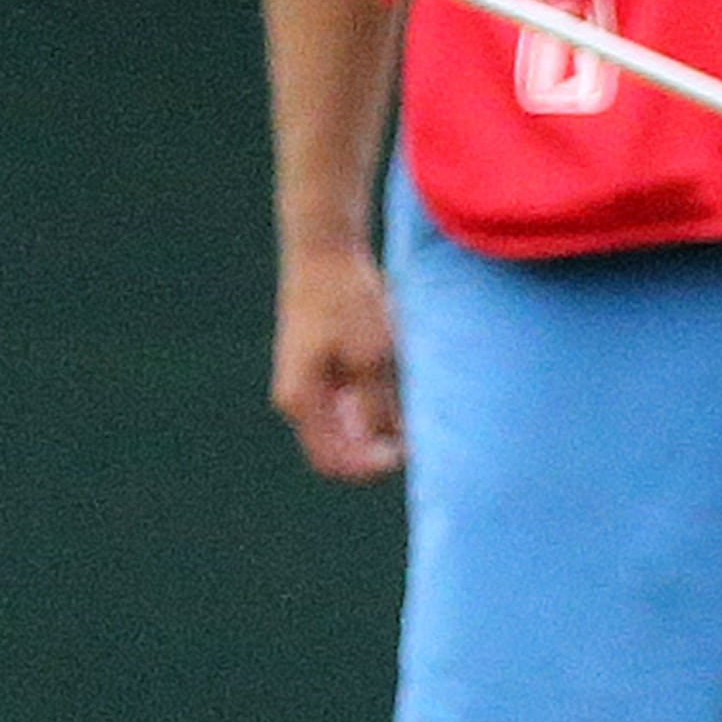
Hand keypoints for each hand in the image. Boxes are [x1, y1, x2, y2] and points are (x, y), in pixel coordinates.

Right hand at [273, 244, 402, 479]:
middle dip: (380, 448)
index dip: (372, 468)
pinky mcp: (323, 366)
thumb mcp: (372, 356)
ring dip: (382, 425)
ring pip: (349, 424)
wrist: (326, 253)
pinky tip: (407, 389)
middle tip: (421, 433)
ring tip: (418, 409)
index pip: (334, 461)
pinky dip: (378, 402)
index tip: (411, 452)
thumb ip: (377, 405)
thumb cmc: (347, 301)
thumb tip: (389, 442)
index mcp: (302, 402)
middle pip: (341, 446)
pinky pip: (351, 400)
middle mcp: (300, 399)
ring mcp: (309, 383)